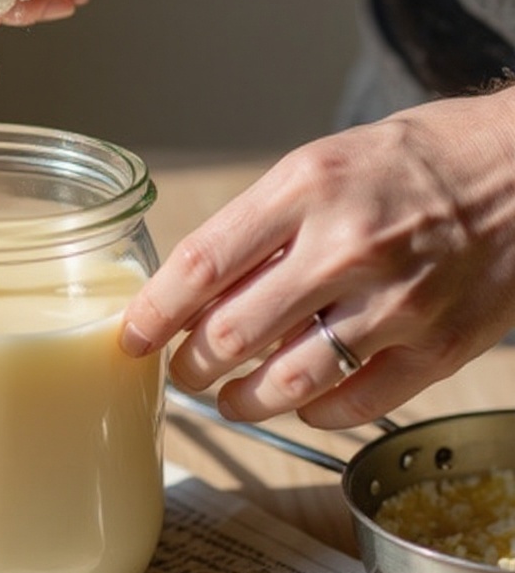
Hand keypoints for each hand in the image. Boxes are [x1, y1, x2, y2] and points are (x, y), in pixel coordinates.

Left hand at [121, 92, 514, 427]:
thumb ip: (260, 227)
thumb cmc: (416, 161)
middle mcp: (347, 246)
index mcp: (306, 187)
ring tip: (229, 399)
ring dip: (241, 401)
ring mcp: (398, 301)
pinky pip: (355, 403)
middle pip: (231, 334)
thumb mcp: (323, 164)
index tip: (130, 338)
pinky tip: (302, 402)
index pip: (200, 266)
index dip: (152, 313)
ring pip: (287, 382)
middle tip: (181, 371)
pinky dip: (315, 412)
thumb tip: (193, 289)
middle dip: (189, 366)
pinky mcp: (441, 346)